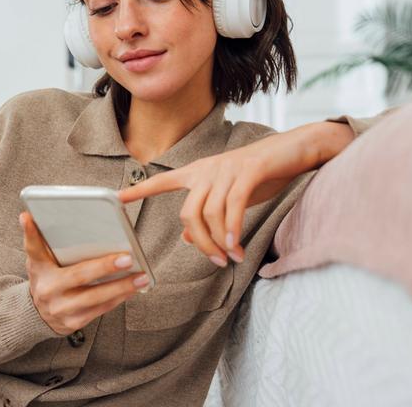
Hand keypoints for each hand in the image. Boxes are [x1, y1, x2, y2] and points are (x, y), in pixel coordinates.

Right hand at [19, 212, 148, 334]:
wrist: (36, 316)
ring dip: (121, 287)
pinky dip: (118, 298)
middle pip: (79, 276)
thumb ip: (35, 240)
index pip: (35, 250)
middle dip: (105, 267)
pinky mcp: (75, 322)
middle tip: (127, 258)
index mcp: (40, 271)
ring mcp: (62, 310)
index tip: (28, 217)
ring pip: (95, 297)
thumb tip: (26, 216)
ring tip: (141, 276)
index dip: (32, 235)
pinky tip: (133, 288)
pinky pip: (100, 309)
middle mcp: (49, 291)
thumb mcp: (36, 261)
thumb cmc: (44, 279)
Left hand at [119, 122, 354, 265]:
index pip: (162, 181)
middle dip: (199, 243)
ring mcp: (227, 169)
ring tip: (231, 256)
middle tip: (216, 261)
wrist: (294, 149)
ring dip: (218, 242)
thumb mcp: (229, 195)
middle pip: (187, 213)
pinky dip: (232, 229)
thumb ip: (206, 213)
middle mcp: (207, 169)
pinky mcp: (248, 171)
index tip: (117, 198)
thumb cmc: (261, 174)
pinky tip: (236, 244)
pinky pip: (232, 205)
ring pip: (209, 213)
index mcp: (198, 172)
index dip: (139, 190)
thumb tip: (185, 237)